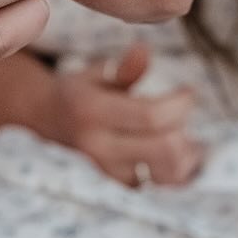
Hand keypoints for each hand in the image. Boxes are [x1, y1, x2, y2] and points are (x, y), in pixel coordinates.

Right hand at [47, 43, 203, 186]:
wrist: (47, 120)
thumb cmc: (80, 90)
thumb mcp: (97, 73)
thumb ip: (125, 68)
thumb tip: (144, 50)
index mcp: (94, 111)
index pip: (150, 116)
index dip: (178, 105)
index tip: (188, 92)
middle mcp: (99, 146)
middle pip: (163, 149)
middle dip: (183, 130)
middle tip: (184, 116)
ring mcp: (108, 170)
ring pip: (164, 176)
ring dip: (185, 158)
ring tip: (190, 139)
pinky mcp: (116, 184)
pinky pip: (156, 188)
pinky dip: (174, 175)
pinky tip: (178, 157)